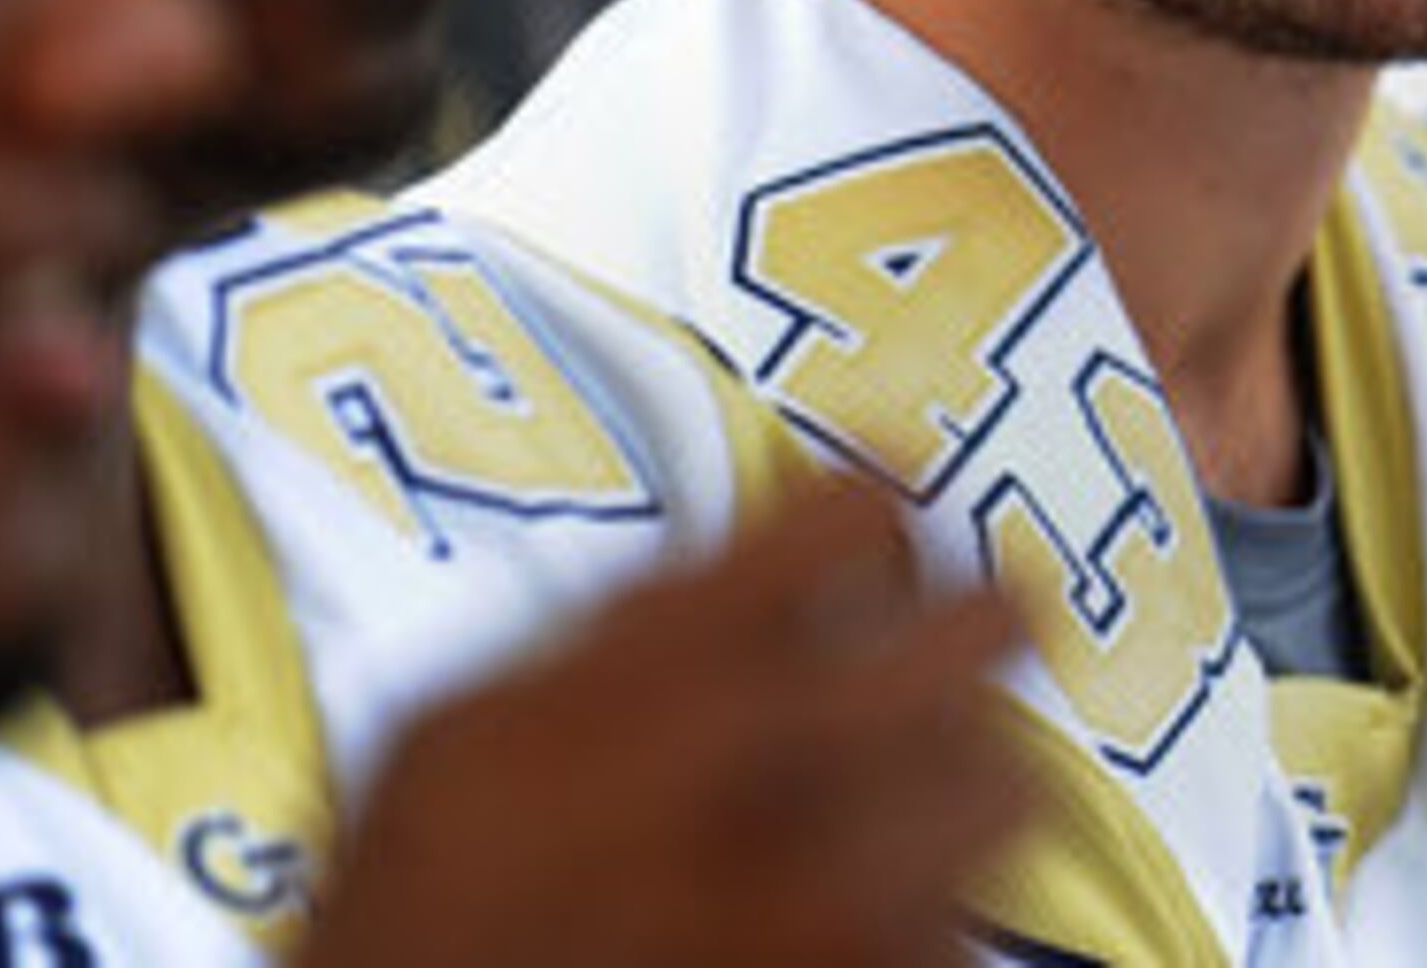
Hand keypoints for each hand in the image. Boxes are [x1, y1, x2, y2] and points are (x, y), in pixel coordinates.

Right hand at [304, 483, 1030, 966]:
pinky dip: (926, 901)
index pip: (854, 518)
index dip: (877, 505)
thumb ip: (618, 630)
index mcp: (646, 689)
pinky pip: (964, 919)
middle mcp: (760, 792)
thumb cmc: (424, 922)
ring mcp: (828, 914)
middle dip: (974, 620)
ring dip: (961, 770)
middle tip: (954, 626)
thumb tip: (742, 554)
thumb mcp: (457, 733)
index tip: (879, 522)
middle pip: (986, 634)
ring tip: (903, 782)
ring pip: (1003, 783)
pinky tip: (854, 898)